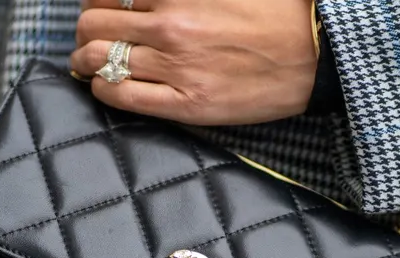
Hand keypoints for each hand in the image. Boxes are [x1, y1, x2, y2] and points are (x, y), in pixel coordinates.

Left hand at [70, 0, 317, 124]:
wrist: (315, 53)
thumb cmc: (275, 12)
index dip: (96, 2)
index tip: (101, 9)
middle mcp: (171, 27)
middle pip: (94, 25)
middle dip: (84, 31)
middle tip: (90, 38)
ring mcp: (177, 68)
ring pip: (100, 60)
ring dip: (86, 60)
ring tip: (90, 63)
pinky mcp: (187, 104)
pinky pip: (122, 97)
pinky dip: (104, 88)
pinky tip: (108, 85)